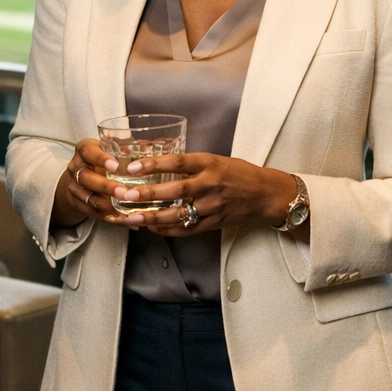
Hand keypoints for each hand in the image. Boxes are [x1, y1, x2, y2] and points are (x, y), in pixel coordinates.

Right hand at [50, 139, 133, 227]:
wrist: (82, 176)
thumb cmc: (103, 159)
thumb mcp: (111, 149)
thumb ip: (127, 147)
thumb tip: (147, 146)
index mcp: (85, 150)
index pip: (88, 152)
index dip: (101, 159)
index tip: (116, 167)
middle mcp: (76, 167)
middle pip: (86, 178)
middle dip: (106, 187)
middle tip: (124, 193)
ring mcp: (73, 186)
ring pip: (88, 197)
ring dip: (107, 205)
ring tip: (125, 210)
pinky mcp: (76, 202)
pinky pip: (91, 212)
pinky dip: (109, 217)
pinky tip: (124, 219)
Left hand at [112, 153, 298, 237]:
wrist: (265, 194)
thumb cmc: (239, 173)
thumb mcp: (217, 160)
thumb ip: (192, 164)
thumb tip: (158, 164)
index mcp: (211, 163)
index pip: (178, 162)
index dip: (154, 165)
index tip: (133, 167)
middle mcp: (212, 184)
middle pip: (176, 190)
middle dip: (149, 194)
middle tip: (126, 195)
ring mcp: (214, 206)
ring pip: (180, 213)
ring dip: (154, 216)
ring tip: (132, 218)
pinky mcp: (216, 222)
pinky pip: (188, 229)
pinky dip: (169, 230)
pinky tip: (153, 228)